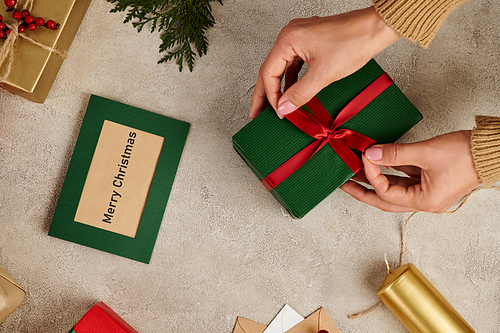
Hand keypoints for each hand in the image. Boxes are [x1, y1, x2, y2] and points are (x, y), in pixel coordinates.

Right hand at [249, 7, 400, 118]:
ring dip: (279, 88)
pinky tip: (292, 92)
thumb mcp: (323, 74)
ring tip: (275, 106)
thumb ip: (300, 93)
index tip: (277, 113)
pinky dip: (292, 80)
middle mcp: (290, 35)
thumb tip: (283, 108)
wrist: (375, 29)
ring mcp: (300, 38)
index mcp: (288, 39)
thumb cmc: (353, 42)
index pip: (268, 73)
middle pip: (270, 70)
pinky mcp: (310, 42)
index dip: (270, 96)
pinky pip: (294, 64)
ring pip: (282, 68)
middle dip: (265, 94)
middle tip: (257, 113)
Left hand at [340, 131, 481, 212]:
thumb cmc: (465, 155)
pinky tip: (379, 164)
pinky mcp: (430, 182)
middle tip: (344, 184)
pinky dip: (392, 172)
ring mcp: (427, 193)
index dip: (372, 174)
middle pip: (385, 200)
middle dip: (363, 191)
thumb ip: (395, 154)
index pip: (386, 192)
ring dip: (376, 181)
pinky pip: (405, 180)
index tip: (364, 156)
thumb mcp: (425, 152)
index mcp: (424, 201)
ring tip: (356, 172)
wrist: (491, 151)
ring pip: (394, 190)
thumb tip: (370, 154)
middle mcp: (424, 202)